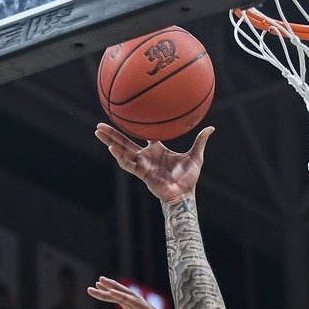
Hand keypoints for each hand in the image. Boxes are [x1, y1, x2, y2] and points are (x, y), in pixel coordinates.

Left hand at [87, 277, 187, 308]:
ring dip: (114, 288)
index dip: (112, 296)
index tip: (99, 291)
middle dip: (111, 288)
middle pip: (125, 296)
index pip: (124, 303)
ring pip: (128, 296)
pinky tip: (111, 292)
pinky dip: (122, 297)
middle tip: (98, 282)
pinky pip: (135, 303)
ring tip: (100, 282)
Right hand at [94, 123, 213, 203]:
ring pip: (122, 150)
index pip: (144, 134)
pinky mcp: (141, 173)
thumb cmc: (189, 178)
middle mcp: (147, 155)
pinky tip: (111, 148)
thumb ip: (200, 141)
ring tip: (97, 132)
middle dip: (112, 133)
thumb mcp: (196, 156)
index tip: (127, 115)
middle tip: (99, 124)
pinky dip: (120, 157)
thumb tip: (211, 128)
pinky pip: (128, 164)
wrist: (184, 194)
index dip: (136, 125)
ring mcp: (142, 164)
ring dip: (110, 141)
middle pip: (126, 141)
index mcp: (157, 148)